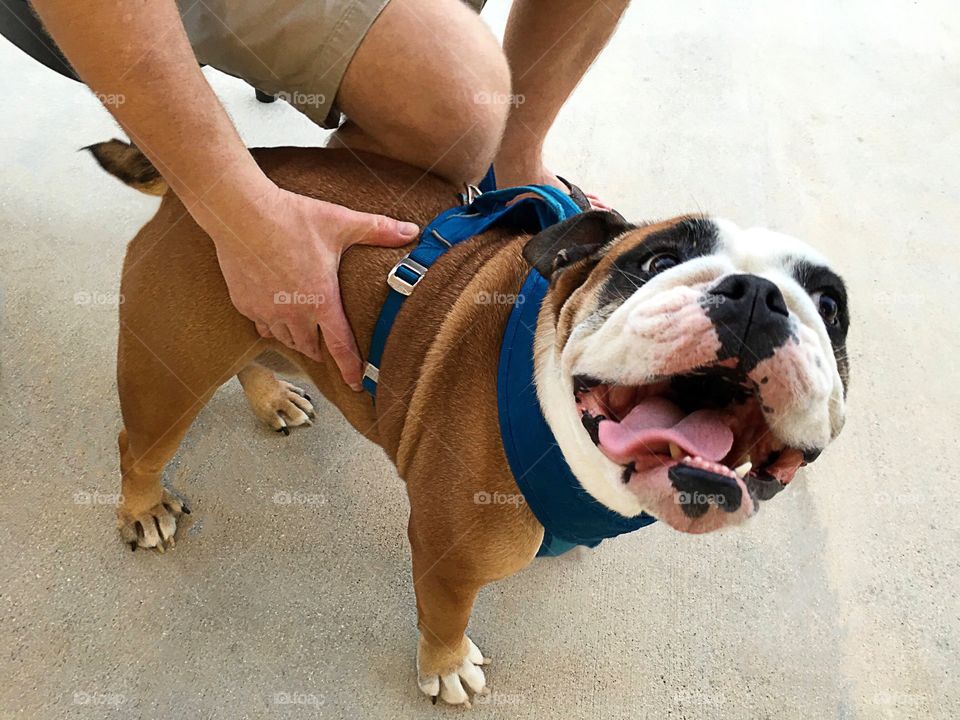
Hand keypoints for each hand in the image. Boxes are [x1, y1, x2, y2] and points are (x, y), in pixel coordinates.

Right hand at [207, 182, 418, 389]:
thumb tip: (412, 231)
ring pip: (285, 339)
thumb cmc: (292, 218)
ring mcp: (266, 311)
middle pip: (310, 346)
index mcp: (321, 299)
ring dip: (297, 341)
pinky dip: (272, 326)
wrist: (241, 213)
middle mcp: (293, 312)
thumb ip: (378, 230)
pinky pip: (262, 326)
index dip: (350, 367)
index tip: (356, 384)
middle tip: (327, 351)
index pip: (340, 345)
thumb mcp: (341, 223)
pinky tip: (275, 318)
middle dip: (320, 351)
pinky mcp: (245, 304)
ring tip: (305, 336)